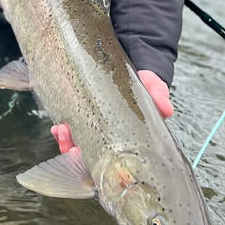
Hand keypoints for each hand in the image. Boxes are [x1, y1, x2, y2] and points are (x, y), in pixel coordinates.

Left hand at [51, 70, 172, 153]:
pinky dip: (63, 131)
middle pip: (93, 156)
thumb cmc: (144, 80)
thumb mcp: (152, 85)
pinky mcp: (84, 116)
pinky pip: (72, 130)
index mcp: (130, 136)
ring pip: (80, 145)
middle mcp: (113, 137)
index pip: (116, 160)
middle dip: (78, 156)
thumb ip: (158, 95)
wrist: (131, 58)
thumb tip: (166, 109)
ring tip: (62, 130)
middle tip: (72, 150)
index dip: (99, 165)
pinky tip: (58, 125)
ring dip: (68, 142)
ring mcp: (97, 127)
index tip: (86, 158)